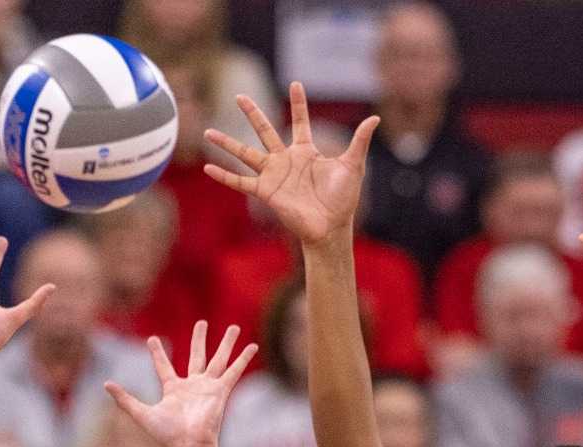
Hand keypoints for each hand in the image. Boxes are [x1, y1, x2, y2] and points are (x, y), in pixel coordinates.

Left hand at [106, 321, 256, 446]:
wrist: (188, 446)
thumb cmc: (166, 435)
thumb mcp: (141, 413)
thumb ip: (125, 399)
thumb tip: (106, 384)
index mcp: (173, 390)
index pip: (164, 366)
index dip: (158, 353)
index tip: (152, 339)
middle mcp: (192, 386)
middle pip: (197, 356)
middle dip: (199, 339)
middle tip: (201, 323)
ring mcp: (208, 387)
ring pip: (218, 359)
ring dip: (226, 343)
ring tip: (234, 326)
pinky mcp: (221, 391)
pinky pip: (234, 371)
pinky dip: (243, 359)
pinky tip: (252, 346)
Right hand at [203, 82, 379, 246]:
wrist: (331, 227)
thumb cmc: (343, 200)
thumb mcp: (352, 165)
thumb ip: (359, 140)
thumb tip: (375, 118)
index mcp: (305, 152)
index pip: (300, 121)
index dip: (298, 103)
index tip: (294, 83)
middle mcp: (286, 161)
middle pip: (265, 130)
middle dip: (253, 113)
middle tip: (240, 96)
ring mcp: (273, 175)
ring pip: (245, 153)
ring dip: (227, 143)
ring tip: (208, 132)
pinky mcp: (265, 191)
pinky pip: (240, 182)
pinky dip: (224, 176)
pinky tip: (207, 167)